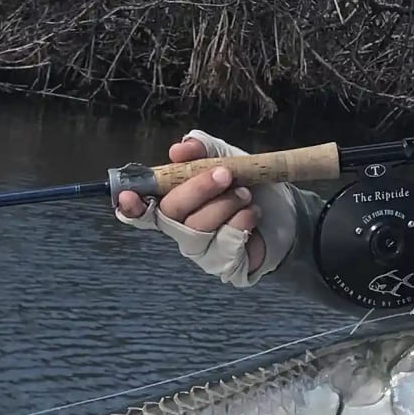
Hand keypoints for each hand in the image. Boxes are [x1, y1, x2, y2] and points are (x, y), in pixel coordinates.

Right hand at [115, 138, 263, 275]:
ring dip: (224, 205)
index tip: (128, 196)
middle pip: (171, 214)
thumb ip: (202, 150)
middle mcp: (180, 228)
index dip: (131, 206)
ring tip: (246, 193)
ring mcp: (199, 249)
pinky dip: (240, 223)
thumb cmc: (245, 184)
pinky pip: (222, 245)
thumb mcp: (226, 157)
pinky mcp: (221, 264)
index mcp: (173, 201)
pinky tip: (252, 214)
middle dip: (197, 190)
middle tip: (225, 174)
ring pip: (197, 229)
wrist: (285, 212)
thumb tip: (178, 150)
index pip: (141, 210)